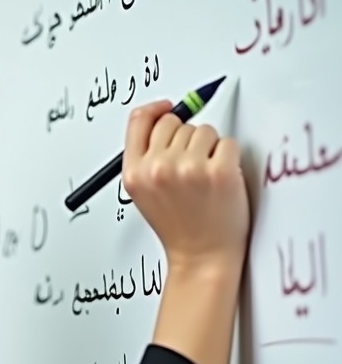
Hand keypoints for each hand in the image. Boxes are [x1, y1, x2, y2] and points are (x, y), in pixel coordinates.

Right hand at [121, 100, 249, 274]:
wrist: (202, 255)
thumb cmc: (178, 225)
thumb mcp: (144, 192)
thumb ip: (147, 156)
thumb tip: (164, 117)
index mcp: (134, 173)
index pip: (139, 121)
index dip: (156, 110)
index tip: (169, 108)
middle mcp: (157, 168)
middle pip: (174, 123)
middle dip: (186, 139)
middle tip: (191, 166)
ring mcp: (188, 169)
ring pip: (204, 130)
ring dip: (209, 148)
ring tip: (205, 177)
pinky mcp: (219, 171)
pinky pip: (228, 143)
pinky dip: (228, 157)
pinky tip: (220, 180)